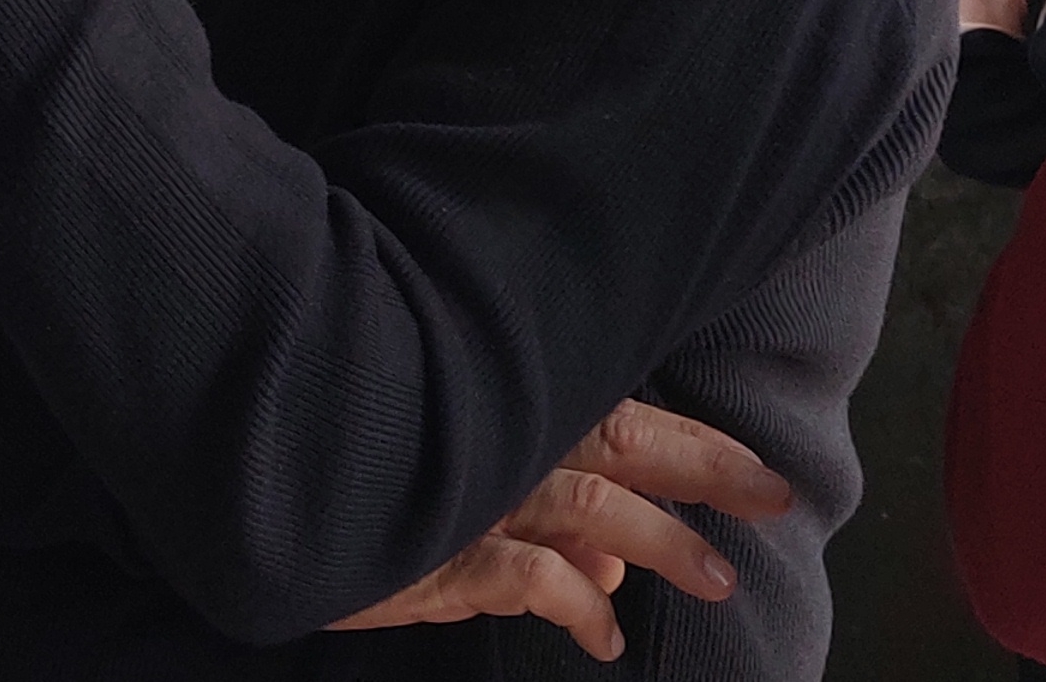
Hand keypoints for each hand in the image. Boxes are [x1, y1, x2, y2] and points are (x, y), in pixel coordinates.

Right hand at [332, 400, 798, 661]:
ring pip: (597, 510)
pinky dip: (580, 607)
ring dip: (663, 544)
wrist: (271, 474)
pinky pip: (535, 580)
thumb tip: (612, 562)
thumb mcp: (456, 483)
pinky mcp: (443, 552)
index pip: (622, 414)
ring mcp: (476, 494)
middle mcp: (501, 441)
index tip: (765, 474)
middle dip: (708, 472)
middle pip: (626, 444)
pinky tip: (600, 637)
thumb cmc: (363, 468)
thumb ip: (539, 516)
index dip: (699, 442)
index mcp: (506, 407)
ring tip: (716, 581)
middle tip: (774, 499)